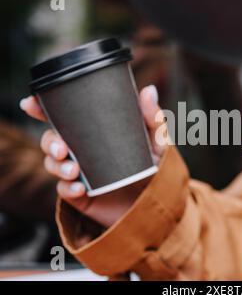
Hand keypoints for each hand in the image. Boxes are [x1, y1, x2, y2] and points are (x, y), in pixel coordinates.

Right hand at [20, 85, 166, 227]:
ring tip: (73, 169)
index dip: (44, 109)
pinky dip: (66, 187)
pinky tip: (78, 187)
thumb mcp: (157, 143)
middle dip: (49, 141)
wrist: (157, 205)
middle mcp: (83, 152)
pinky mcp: (81, 196)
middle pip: (52, 140)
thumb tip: (148, 89)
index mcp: (95, 134)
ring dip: (56, 165)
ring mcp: (80, 174)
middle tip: (61, 148)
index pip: (65, 119)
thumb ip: (153, 118)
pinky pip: (63, 190)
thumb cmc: (155, 170)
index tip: (31, 102)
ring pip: (53, 164)